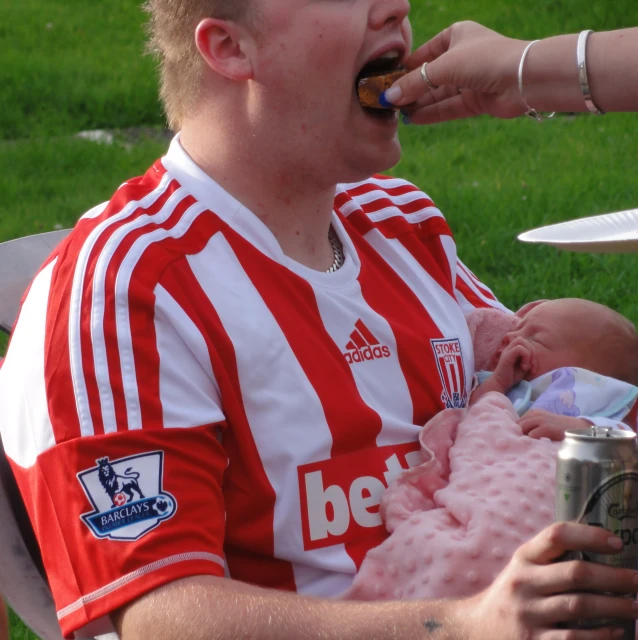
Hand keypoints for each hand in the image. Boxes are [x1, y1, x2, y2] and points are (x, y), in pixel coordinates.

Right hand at [381, 21, 529, 123]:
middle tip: (388, 103)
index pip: (424, 53)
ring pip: (438, 94)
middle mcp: (462, 56)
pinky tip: (414, 120)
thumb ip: (414, 83)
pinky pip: (448, 107)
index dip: (406, 68)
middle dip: (411, 90)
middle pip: (430, 76)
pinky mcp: (476, 100)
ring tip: (398, 114)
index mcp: (456, 36)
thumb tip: (389, 97)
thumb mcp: (443, 67)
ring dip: (419, 104)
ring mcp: (470, 80)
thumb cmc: (484, 59)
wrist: (523, 78)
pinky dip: (432, 113)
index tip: (386, 82)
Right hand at [461, 522, 637, 637]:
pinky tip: (616, 631)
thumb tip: (601, 550)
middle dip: (614, 577)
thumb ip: (551, 559)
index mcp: (523, 558)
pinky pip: (574, 639)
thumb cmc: (512, 595)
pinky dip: (600, 636)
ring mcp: (528, 613)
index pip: (556, 535)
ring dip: (615, 606)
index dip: (589, 535)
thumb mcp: (523, 570)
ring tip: (635, 606)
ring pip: (580, 606)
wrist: (477, 629)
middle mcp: (523, 582)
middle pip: (575, 573)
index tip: (616, 542)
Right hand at [492, 337, 534, 390]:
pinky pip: (519, 349)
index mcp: (512, 349)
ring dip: (528, 353)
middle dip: (532, 352)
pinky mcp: (506, 356)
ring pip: (521, 341)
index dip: (532, 352)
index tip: (532, 366)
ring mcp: (507, 351)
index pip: (524, 341)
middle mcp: (508, 348)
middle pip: (523, 339)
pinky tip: (523, 367)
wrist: (501, 384)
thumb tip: (534, 356)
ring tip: (526, 365)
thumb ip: (528, 358)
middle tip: (531, 365)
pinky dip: (525, 357)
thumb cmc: (512, 376)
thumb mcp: (523, 365)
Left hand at [519, 409, 589, 440]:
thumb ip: (531, 426)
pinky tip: (533, 446)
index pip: (516, 421)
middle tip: (518, 444)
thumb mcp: (543, 422)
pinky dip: (530, 441)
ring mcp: (541, 420)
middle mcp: (535, 414)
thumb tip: (516, 434)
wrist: (576, 428)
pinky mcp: (547, 427)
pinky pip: (531, 434)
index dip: (514, 430)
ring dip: (521, 437)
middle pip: (517, 424)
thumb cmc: (558, 428)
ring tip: (524, 445)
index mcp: (533, 413)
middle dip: (516, 433)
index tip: (515, 439)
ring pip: (521, 427)